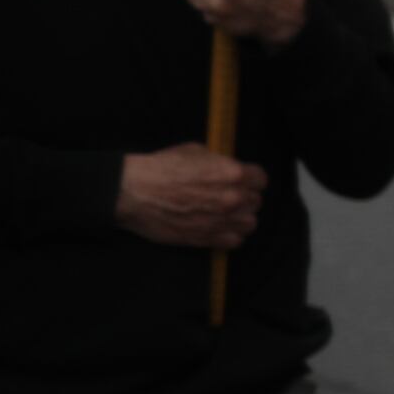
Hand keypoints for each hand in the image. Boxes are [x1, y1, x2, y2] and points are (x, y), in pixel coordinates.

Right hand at [116, 144, 265, 248]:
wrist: (133, 192)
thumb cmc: (161, 168)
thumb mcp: (195, 152)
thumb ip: (219, 163)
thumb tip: (228, 168)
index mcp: (232, 174)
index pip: (261, 180)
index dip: (250, 179)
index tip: (241, 181)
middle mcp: (232, 198)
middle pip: (255, 202)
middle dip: (244, 198)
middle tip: (227, 197)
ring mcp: (220, 220)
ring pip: (249, 223)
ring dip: (239, 218)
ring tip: (225, 214)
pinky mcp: (206, 238)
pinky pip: (234, 242)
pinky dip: (229, 236)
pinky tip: (217, 228)